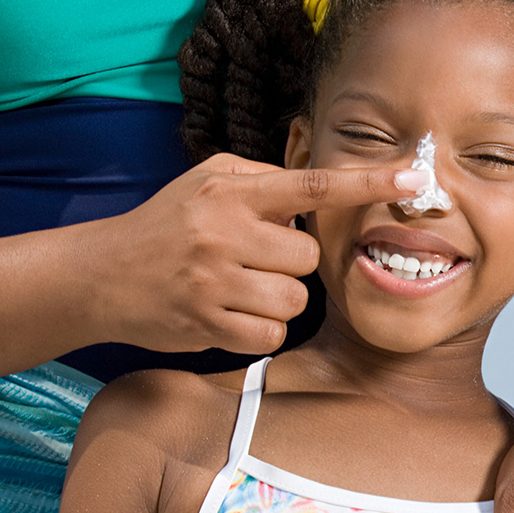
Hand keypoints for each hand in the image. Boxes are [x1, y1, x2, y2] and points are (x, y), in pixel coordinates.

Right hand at [84, 153, 427, 353]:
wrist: (98, 275)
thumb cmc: (166, 223)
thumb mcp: (207, 180)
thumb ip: (263, 179)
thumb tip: (318, 188)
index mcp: (231, 192)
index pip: (312, 186)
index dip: (368, 182)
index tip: (415, 178)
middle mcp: (223, 232)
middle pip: (307, 257)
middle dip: (290, 263)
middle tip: (252, 258)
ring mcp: (213, 281)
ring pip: (294, 299)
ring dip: (277, 298)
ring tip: (239, 286)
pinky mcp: (206, 324)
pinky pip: (270, 334)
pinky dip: (259, 328)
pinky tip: (229, 312)